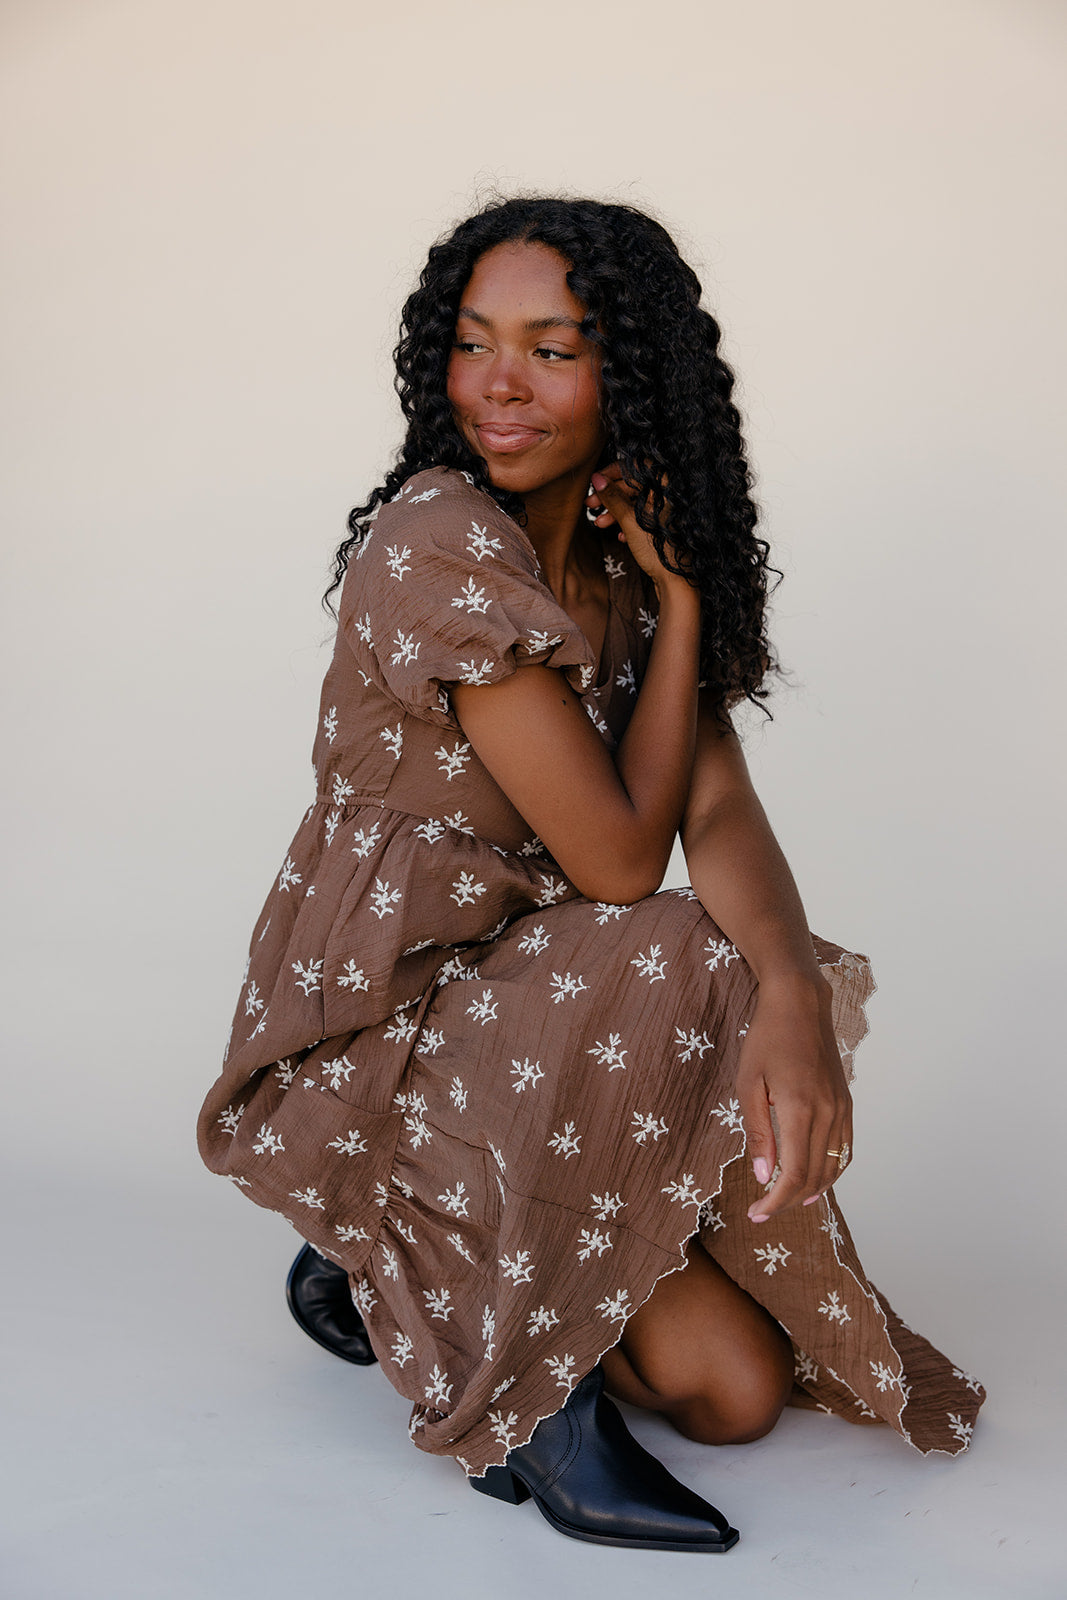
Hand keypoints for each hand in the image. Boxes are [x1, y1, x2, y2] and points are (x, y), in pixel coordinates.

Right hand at [586, 464, 688, 593]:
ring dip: (614, 512)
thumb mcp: (631, 521)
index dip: (615, 471)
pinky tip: (619, 536)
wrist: (676, 582)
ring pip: (635, 504)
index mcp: (665, 489)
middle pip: (634, 486)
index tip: (597, 480)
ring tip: (599, 524)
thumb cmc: (659, 551)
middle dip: (610, 495)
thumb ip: (613, 498)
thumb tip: (596, 479)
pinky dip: (627, 525)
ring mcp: (665, 515)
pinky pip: (641, 520)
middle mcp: (668, 498)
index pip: (638, 467)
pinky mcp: (661, 530)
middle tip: (590, 504)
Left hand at [734, 975, 853, 1223]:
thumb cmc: (766, 1039)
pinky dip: (833, 1171)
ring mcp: (841, 1108)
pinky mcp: (846, 1102)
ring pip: (834, 1167)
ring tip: (788, 1202)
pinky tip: (817, 1178)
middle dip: (788, 1201)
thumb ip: (757, 1133)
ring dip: (812, 1190)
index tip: (756, 1213)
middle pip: (814, 1177)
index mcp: (800, 1110)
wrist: (800, 1004)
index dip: (775, 1201)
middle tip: (763, 1211)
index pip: (793, 1174)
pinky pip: (845, 1148)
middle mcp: (828, 1114)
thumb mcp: (748, 1084)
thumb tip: (764, 1176)